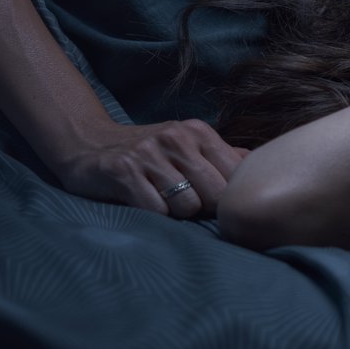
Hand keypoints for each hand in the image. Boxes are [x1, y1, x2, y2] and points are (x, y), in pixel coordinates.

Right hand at [50, 118, 251, 218]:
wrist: (87, 143)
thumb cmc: (145, 153)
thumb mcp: (185, 145)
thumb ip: (222, 156)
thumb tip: (262, 163)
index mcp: (197, 132)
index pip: (236, 177)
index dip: (227, 198)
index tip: (211, 203)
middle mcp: (175, 138)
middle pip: (215, 196)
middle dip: (204, 209)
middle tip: (183, 204)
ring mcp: (148, 153)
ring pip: (187, 207)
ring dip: (175, 215)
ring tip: (159, 201)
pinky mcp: (123, 171)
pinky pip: (156, 212)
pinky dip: (152, 216)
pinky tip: (140, 202)